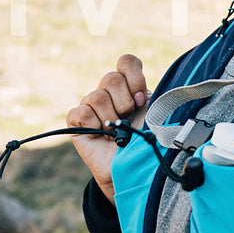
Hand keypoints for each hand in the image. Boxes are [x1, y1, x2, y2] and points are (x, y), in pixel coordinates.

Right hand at [66, 54, 147, 202]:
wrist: (133, 171)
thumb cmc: (147, 143)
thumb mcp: (156, 117)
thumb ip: (154, 98)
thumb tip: (150, 90)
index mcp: (130, 87)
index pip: (126, 62)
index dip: (134, 77)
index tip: (141, 99)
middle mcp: (110, 93)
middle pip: (111, 77)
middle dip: (124, 102)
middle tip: (129, 119)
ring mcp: (92, 106)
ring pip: (96, 96)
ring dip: (110, 118)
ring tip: (116, 132)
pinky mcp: (77, 122)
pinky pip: (80, 112)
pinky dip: (93, 125)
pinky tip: (101, 136)